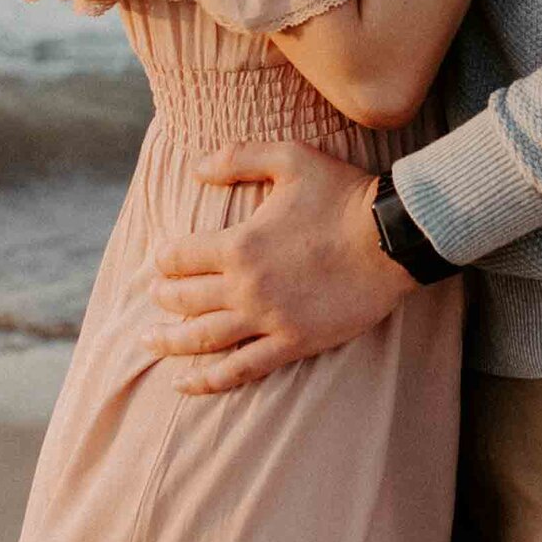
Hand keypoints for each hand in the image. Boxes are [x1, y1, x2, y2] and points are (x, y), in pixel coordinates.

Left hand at [147, 141, 413, 391]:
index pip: (181, 257)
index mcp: (239, 245)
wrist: (393, 238)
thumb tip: (195, 168)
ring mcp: (268, 319)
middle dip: (163, 298)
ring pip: (204, 338)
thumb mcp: (290, 158)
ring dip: (171, 342)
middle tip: (153, 298)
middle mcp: (246, 287)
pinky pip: (242, 368)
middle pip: (185, 299)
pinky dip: (209, 380)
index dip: (164, 260)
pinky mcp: (293, 342)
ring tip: (149, 342)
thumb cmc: (343, 194)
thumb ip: (238, 157)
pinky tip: (185, 384)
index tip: (159, 262)